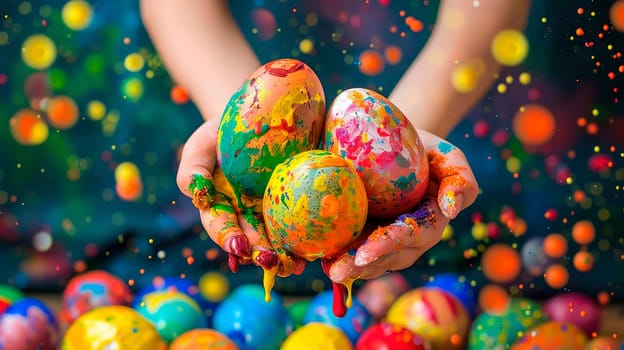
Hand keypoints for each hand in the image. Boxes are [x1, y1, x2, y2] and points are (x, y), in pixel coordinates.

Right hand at [176, 118, 305, 276]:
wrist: (263, 115)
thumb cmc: (225, 131)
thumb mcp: (204, 143)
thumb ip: (193, 168)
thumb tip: (196, 194)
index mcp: (221, 205)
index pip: (221, 226)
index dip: (228, 238)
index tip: (239, 247)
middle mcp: (246, 215)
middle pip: (251, 240)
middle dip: (259, 253)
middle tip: (269, 260)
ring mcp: (271, 213)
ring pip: (275, 242)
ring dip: (283, 257)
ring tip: (293, 265)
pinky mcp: (296, 206)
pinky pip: (300, 228)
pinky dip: (306, 242)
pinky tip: (314, 250)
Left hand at [322, 129, 478, 283]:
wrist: (399, 144)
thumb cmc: (428, 150)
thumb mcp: (450, 157)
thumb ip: (461, 180)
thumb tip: (452, 208)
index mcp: (428, 224)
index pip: (408, 238)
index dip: (388, 246)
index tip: (366, 251)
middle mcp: (406, 240)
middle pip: (385, 258)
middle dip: (361, 266)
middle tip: (338, 270)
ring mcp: (383, 241)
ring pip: (366, 261)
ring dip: (346, 267)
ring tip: (326, 269)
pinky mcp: (362, 235)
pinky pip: (349, 249)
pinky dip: (333, 254)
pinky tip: (315, 257)